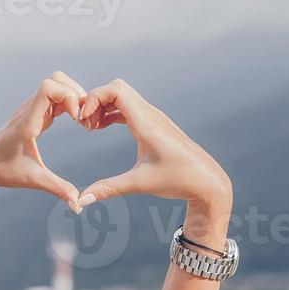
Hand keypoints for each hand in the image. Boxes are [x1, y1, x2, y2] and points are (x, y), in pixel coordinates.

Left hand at [0, 72, 84, 208]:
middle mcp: (28, 110)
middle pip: (57, 80)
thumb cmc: (3, 171)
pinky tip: (75, 121)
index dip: (69, 97)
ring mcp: (31, 109)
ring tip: (81, 120)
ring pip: (57, 85)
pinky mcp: (34, 113)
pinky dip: (68, 103)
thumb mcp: (33, 180)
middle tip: (84, 119)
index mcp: (27, 121)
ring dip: (74, 97)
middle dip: (76, 94)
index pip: (48, 87)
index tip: (77, 119)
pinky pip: (55, 97)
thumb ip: (58, 189)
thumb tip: (78, 205)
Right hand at [75, 77, 231, 221]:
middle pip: (116, 88)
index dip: (94, 98)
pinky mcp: (154, 124)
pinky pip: (128, 107)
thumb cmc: (178, 180)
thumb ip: (108, 189)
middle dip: (95, 100)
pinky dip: (111, 112)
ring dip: (102, 106)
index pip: (116, 90)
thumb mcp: (140, 184)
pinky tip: (101, 128)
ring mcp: (154, 117)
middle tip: (84, 125)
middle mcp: (151, 115)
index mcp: (147, 124)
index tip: (83, 121)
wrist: (207, 181)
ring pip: (122, 96)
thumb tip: (81, 201)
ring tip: (90, 128)